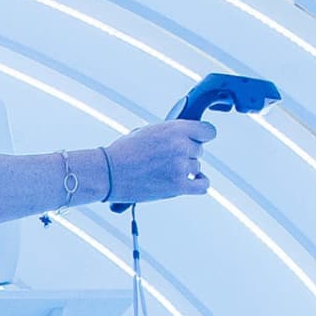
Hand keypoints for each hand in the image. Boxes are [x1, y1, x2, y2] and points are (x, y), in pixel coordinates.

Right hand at [102, 111, 217, 204]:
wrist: (108, 173)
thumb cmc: (123, 152)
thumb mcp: (148, 131)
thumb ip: (170, 133)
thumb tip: (183, 136)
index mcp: (174, 129)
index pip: (208, 131)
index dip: (202, 136)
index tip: (197, 139)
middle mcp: (181, 146)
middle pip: (199, 150)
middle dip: (187, 153)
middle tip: (169, 157)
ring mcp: (180, 167)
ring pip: (197, 167)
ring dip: (186, 169)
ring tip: (166, 170)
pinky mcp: (177, 187)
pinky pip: (202, 186)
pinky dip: (199, 183)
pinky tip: (192, 181)